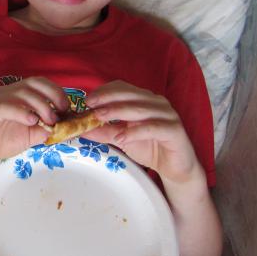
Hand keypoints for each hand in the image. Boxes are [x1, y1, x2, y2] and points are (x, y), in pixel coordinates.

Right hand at [0, 76, 68, 171]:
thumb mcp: (29, 136)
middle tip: (61, 112)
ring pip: (20, 93)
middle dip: (51, 95)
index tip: (66, 108)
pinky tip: (31, 121)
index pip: (38, 83)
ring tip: (49, 120)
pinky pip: (5, 107)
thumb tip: (63, 126)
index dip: (55, 91)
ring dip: (40, 105)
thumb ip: (44, 129)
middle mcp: (5, 93)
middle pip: (32, 83)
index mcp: (16, 95)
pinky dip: (21, 112)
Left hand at [85, 81, 201, 183]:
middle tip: (90, 107)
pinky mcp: (175, 130)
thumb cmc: (150, 148)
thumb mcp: (122, 138)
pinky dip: (134, 132)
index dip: (104, 92)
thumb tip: (81, 129)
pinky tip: (120, 138)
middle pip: (130, 94)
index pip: (122, 87)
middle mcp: (157, 102)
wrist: (175, 168)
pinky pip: (152, 128)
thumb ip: (104, 131)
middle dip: (107, 99)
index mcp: (145, 99)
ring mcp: (168, 115)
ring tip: (99, 118)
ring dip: (117, 112)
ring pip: (140, 109)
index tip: (88, 101)